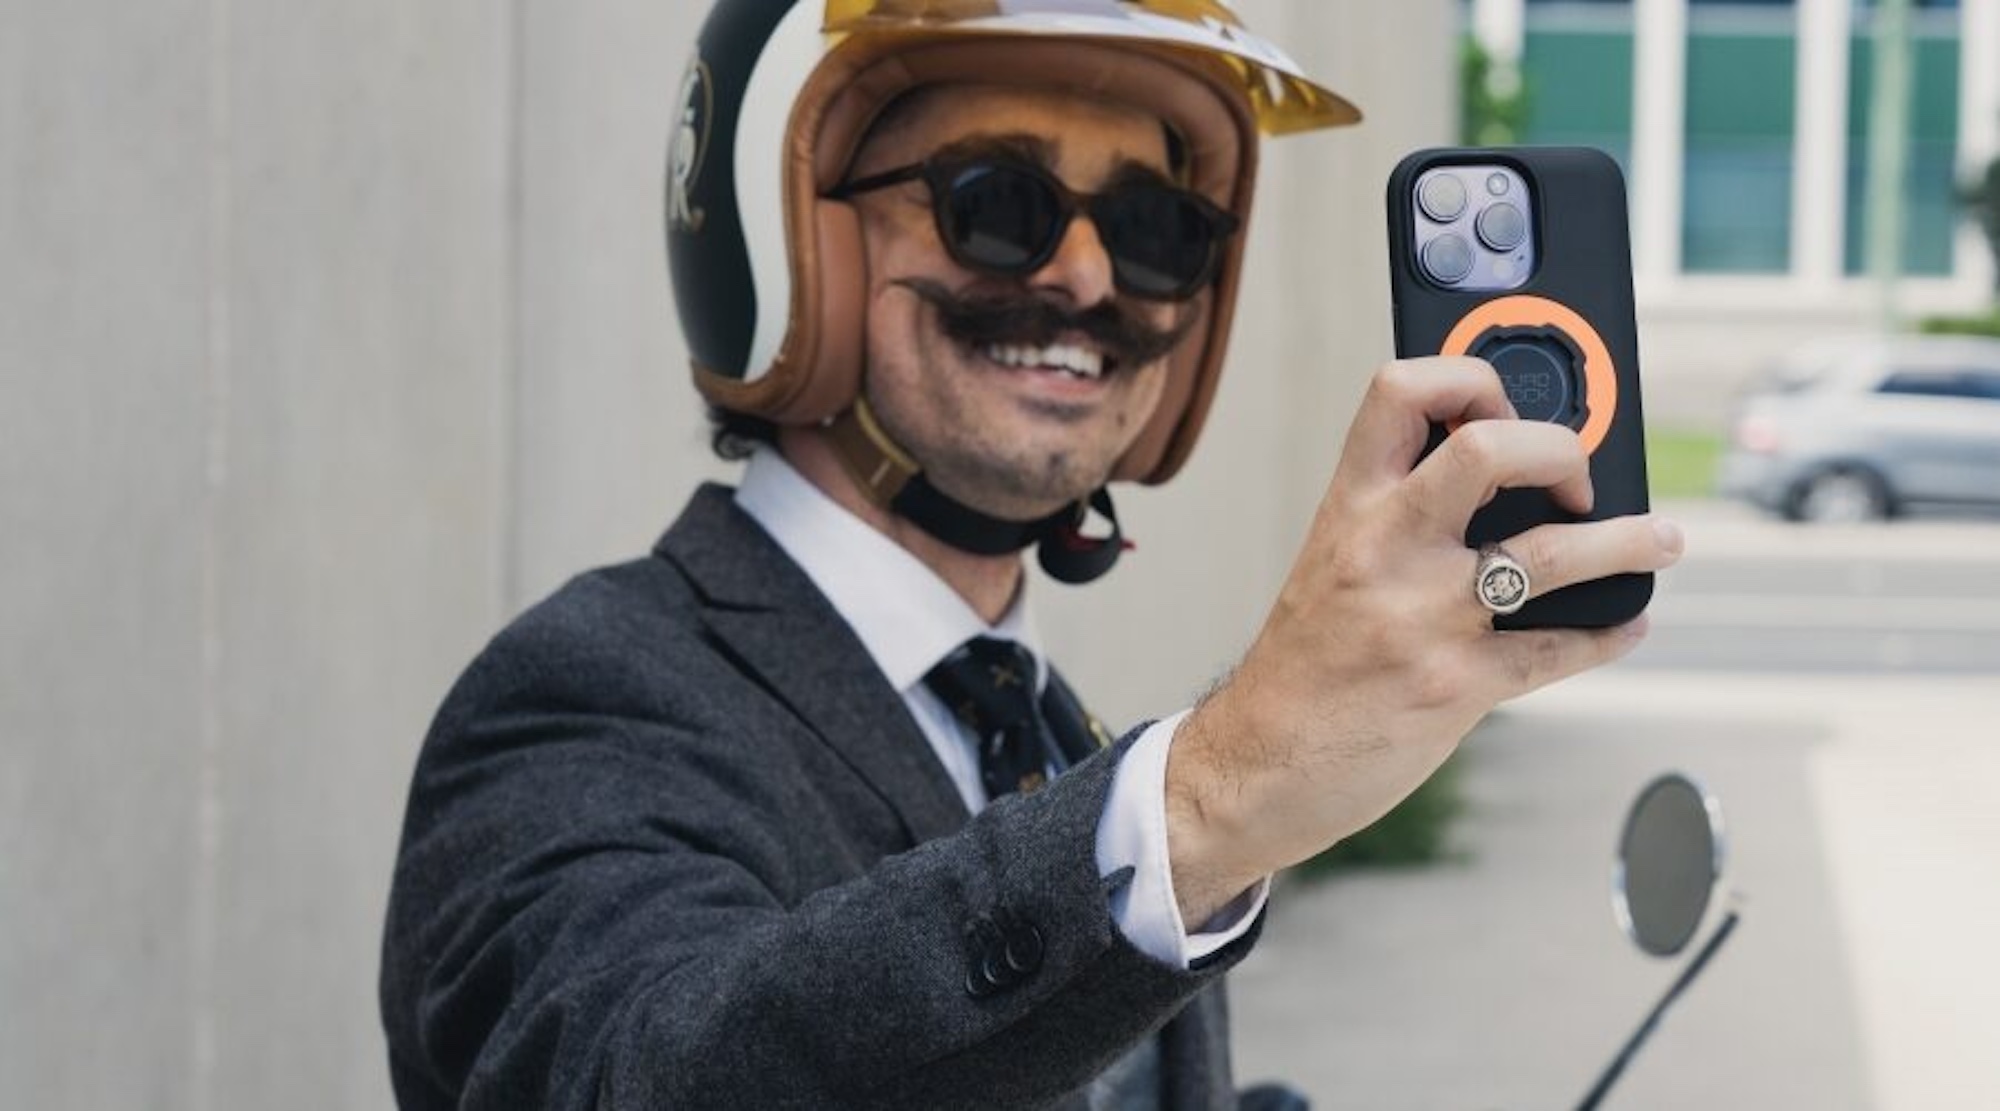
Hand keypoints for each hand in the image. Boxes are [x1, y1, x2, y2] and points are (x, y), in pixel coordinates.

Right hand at [1164, 357, 1684, 922]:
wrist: (1255, 765)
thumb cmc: (1299, 666)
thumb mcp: (1332, 564)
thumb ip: (1400, 519)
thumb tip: (1503, 480)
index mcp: (1348, 508)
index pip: (1401, 391)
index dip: (1468, 376)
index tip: (1504, 400)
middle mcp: (1384, 550)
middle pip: (1489, 448)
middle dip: (1560, 451)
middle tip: (1577, 481)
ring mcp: (1423, 618)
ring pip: (1551, 553)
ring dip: (1626, 542)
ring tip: (1660, 541)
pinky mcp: (1455, 687)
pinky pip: (1556, 649)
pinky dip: (1608, 632)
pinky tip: (1624, 623)